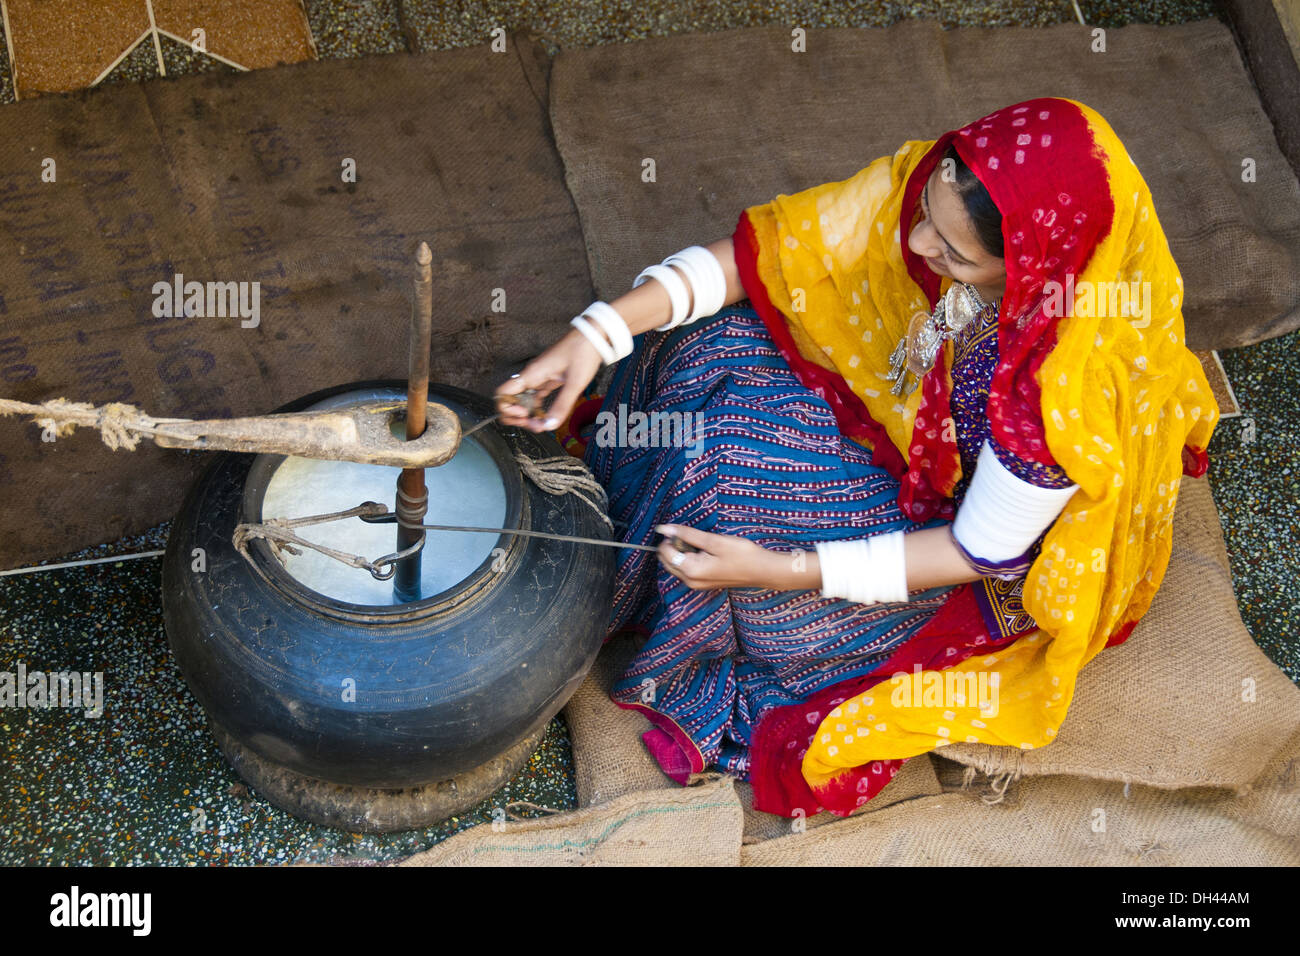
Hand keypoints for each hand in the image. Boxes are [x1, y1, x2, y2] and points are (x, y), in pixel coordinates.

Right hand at [495, 329, 603, 432]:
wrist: (593, 336)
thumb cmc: (583, 351)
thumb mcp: (574, 383)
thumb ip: (561, 406)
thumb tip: (549, 425)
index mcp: (531, 374)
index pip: (502, 394)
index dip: (507, 409)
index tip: (524, 415)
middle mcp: (531, 376)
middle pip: (511, 401)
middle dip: (518, 417)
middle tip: (535, 425)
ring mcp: (539, 378)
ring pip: (524, 401)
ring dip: (529, 415)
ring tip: (542, 424)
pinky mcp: (548, 379)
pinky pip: (536, 397)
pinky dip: (539, 409)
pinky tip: (547, 416)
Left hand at [656, 524, 797, 590]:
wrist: (763, 571)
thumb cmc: (742, 554)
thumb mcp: (714, 541)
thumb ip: (687, 534)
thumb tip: (663, 529)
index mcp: (690, 571)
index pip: (665, 552)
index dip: (671, 538)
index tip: (687, 530)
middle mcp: (689, 581)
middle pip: (667, 561)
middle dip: (674, 546)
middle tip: (693, 537)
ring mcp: (696, 585)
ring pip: (676, 565)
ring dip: (682, 552)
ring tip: (702, 544)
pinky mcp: (703, 584)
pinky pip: (687, 570)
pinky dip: (689, 559)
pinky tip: (705, 553)